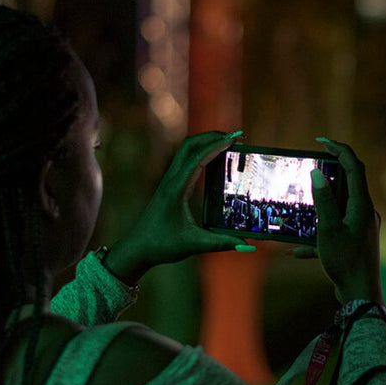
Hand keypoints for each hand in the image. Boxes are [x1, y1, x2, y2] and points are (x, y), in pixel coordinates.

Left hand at [103, 131, 250, 283]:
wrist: (137, 248)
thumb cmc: (161, 245)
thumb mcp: (193, 244)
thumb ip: (221, 243)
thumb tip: (248, 247)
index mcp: (176, 189)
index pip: (197, 159)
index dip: (216, 146)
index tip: (234, 139)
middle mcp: (171, 180)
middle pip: (190, 145)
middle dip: (212, 136)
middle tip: (236, 136)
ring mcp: (169, 181)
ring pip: (186, 150)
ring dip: (206, 141)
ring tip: (228, 142)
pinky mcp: (170, 185)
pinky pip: (185, 160)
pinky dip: (200, 152)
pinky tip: (213, 158)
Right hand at [297, 138, 383, 304]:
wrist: (360, 296)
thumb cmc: (346, 262)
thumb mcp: (329, 230)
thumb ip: (323, 201)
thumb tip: (317, 174)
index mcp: (362, 205)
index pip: (355, 167)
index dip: (340, 150)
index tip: (322, 141)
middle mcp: (366, 213)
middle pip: (349, 184)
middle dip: (329, 174)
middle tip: (310, 166)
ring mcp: (362, 228)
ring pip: (340, 208)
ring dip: (320, 206)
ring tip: (300, 206)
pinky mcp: (356, 242)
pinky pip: (336, 231)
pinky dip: (318, 236)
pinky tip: (296, 251)